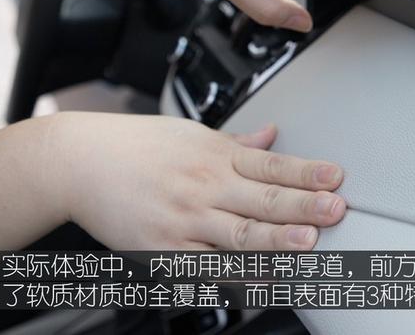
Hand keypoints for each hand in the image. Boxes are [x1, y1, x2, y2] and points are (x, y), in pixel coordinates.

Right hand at [52, 112, 345, 250]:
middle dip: (303, 205)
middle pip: (261, 199)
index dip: (306, 171)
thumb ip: (236, 142)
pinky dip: (238, 277)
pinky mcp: (164, 250)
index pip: (270, 164)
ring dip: (276, 241)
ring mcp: (184, 221)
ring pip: (238, 236)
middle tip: (334, 209)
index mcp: (214, 155)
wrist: (79, 163)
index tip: (335, 177)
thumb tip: (271, 135)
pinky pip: (209, 268)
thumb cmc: (137, 145)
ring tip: (307, 243)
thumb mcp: (190, 134)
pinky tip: (264, 281)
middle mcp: (203, 187)